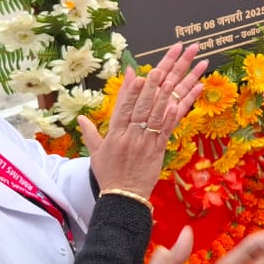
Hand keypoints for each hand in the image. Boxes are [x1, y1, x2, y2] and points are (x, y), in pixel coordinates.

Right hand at [79, 43, 208, 197]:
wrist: (124, 197)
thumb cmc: (109, 174)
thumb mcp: (96, 153)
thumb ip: (90, 133)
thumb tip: (80, 117)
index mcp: (115, 134)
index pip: (123, 108)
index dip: (130, 90)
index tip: (137, 73)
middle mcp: (131, 135)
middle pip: (143, 105)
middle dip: (154, 84)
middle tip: (162, 66)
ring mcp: (146, 142)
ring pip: (158, 113)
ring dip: (168, 93)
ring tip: (175, 76)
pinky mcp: (158, 149)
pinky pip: (167, 129)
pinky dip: (174, 114)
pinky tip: (182, 100)